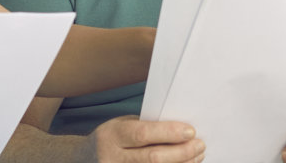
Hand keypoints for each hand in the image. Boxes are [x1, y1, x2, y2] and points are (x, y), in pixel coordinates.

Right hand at [78, 115, 204, 162]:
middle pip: (152, 159)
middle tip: (200, 145)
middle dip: (181, 153)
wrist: (85, 160)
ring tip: (197, 156)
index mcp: (112, 135)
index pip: (142, 135)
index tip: (191, 131)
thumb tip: (181, 130)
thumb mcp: (121, 126)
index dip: (168, 133)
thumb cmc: (112, 139)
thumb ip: (146, 128)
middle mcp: (113, 158)